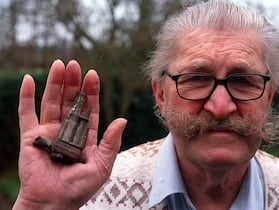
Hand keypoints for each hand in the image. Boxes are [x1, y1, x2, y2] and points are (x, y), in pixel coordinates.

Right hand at [13, 60, 126, 209]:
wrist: (53, 203)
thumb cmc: (78, 188)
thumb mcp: (102, 165)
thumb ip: (111, 142)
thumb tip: (123, 119)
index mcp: (85, 136)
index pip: (88, 109)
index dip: (90, 92)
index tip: (92, 75)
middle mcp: (67, 130)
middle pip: (70, 101)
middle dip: (73, 83)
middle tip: (75, 64)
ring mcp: (48, 131)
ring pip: (52, 101)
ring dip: (55, 83)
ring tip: (60, 64)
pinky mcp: (30, 136)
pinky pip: (26, 113)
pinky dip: (26, 96)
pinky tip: (29, 79)